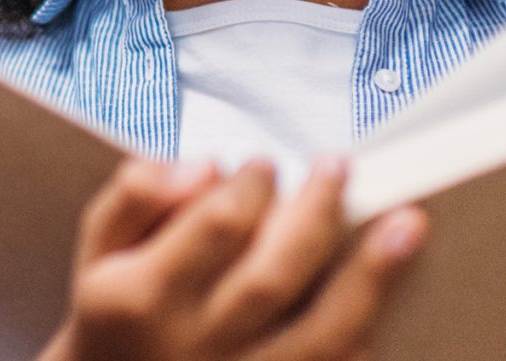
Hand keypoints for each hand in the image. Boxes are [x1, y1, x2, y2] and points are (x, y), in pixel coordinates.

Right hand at [38, 157, 424, 360]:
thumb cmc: (114, 313)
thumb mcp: (97, 249)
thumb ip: (135, 196)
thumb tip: (204, 166)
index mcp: (138, 297)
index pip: (214, 228)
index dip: (252, 187)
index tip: (266, 163)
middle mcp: (191, 344)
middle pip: (272, 276)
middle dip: (315, 213)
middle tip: (336, 167)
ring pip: (319, 333)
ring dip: (370, 277)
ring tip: (408, 223)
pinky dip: (364, 336)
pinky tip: (389, 295)